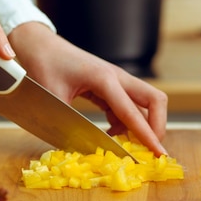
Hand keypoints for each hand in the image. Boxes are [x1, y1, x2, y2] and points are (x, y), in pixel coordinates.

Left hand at [8, 22, 168, 155]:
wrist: (41, 46)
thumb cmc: (44, 66)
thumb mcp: (52, 98)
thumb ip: (67, 124)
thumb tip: (79, 151)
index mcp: (104, 79)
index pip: (133, 111)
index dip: (147, 135)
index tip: (159, 154)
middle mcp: (117, 78)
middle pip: (155, 101)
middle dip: (157, 127)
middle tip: (148, 149)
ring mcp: (117, 81)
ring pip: (145, 104)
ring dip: (141, 126)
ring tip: (124, 145)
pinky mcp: (111, 86)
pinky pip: (129, 107)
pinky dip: (126, 123)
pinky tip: (110, 133)